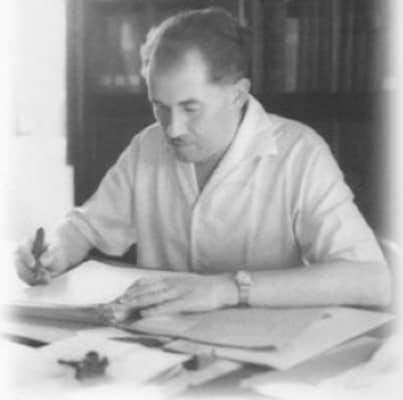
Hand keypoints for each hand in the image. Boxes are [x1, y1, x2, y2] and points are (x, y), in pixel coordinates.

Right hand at [15, 236, 69, 285]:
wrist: (56, 260)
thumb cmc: (56, 252)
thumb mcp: (57, 250)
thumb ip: (51, 253)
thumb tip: (42, 261)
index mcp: (29, 243)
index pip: (22, 248)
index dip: (26, 257)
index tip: (33, 265)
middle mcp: (21, 254)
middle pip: (18, 263)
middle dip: (30, 272)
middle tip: (45, 276)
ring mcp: (21, 265)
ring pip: (22, 274)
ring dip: (35, 279)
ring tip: (49, 278)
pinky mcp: (24, 274)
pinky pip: (26, 281)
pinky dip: (37, 282)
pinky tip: (46, 280)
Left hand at [107, 273, 237, 321]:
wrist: (221, 287)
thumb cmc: (204, 288)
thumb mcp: (185, 284)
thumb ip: (172, 287)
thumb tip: (160, 292)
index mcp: (172, 280)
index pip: (148, 283)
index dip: (134, 288)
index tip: (122, 294)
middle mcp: (172, 284)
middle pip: (147, 289)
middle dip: (131, 296)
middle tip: (117, 301)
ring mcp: (178, 292)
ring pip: (154, 297)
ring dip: (138, 301)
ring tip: (125, 305)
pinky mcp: (185, 302)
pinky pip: (167, 306)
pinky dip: (155, 310)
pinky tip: (145, 314)